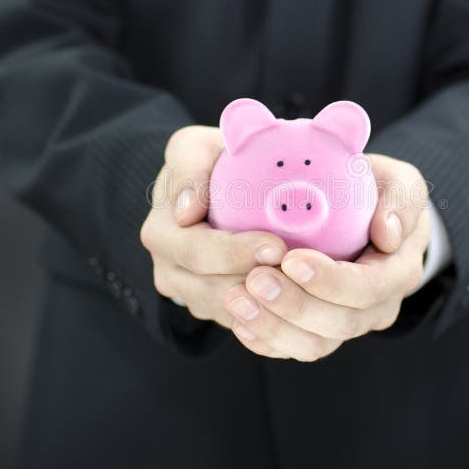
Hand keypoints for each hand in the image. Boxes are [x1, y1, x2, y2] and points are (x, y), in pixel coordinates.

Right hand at [140, 126, 286, 327]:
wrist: (205, 189)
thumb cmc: (207, 161)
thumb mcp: (192, 148)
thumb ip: (188, 168)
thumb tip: (187, 211)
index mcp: (161, 233)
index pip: (197, 252)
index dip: (235, 253)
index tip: (276, 245)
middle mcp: (169, 270)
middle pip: (213, 289)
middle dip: (259, 283)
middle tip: (300, 270)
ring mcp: (190, 293)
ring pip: (229, 312)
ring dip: (267, 303)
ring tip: (308, 286)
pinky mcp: (212, 306)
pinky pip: (242, 320)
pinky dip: (269, 312)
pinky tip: (301, 299)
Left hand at [225, 153, 430, 360]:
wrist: (364, 215)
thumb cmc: (379, 194)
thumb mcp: (400, 182)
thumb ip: (402, 199)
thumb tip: (388, 234)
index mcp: (398, 272)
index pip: (368, 288)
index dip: (330, 281)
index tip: (291, 259)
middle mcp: (376, 307)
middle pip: (339, 323)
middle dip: (294, 306)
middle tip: (254, 279)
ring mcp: (347, 323)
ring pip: (314, 345)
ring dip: (273, 327)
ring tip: (235, 299)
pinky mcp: (319, 332)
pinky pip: (293, 349)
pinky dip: (265, 341)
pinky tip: (239, 323)